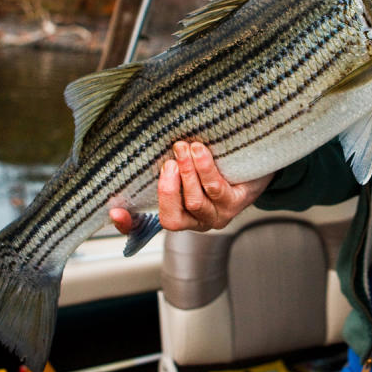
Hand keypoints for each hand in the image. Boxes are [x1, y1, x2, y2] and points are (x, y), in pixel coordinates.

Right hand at [110, 141, 272, 232]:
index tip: (115, 211)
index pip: (144, 229)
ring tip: (184, 148)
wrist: (256, 160)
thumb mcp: (186, 164)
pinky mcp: (236, 204)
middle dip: (168, 188)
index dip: (127, 225)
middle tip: (169, 162)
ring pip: (194, 201)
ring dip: (187, 173)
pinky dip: (204, 168)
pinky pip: (216, 190)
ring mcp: (217, 215)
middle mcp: (196, 221)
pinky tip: (200, 151)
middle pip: (171, 219)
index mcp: (177, 213)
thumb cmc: (215, 162)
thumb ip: (166, 162)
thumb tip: (140, 143)